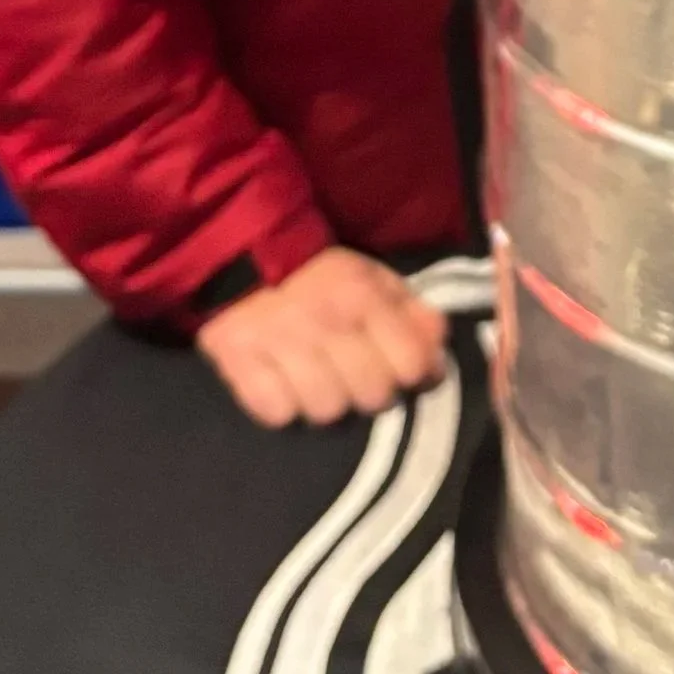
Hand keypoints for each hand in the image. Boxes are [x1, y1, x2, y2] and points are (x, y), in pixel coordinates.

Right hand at [196, 245, 447, 428]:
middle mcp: (323, 317)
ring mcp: (277, 339)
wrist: (247, 260)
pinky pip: (276, 413)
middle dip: (370, 392)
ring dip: (325, 402)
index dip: (412, 373)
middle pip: (372, 396)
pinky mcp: (236, 360)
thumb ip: (414, 317)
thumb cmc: (324, 281)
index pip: (410, 364)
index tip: (400, 370)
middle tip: (355, 377)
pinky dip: (281, 405)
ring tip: (317, 381)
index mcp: (362, 293)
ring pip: (326, 411)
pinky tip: (282, 383)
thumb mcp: (377, 284)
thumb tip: (436, 363)